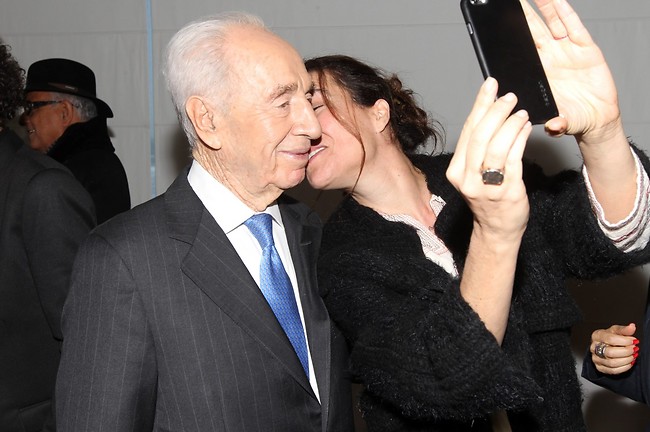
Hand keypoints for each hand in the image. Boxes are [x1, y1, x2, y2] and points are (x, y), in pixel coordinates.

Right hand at [447, 77, 530, 241]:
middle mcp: (467, 178)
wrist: (497, 230)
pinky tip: (526, 128)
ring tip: (520, 112)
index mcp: (456, 170)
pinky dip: (521, 139)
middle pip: (480, 136)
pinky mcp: (508, 191)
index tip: (490, 86)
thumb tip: (491, 111)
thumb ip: (479, 147)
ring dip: (510, 124)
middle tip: (509, 96)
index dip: (479, 105)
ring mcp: (487, 186)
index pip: (468, 131)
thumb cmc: (488, 198)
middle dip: (496, 111)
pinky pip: (514, 158)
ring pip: (497, 146)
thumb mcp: (474, 172)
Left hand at [522, 0, 622, 143]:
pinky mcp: (584, 48)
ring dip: (540, 9)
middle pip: (530, 33)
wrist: (597, 118)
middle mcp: (549, 59)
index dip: (508, 40)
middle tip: (508, 3)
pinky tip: (556, 1)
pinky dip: (565, 13)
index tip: (495, 27)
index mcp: (536, 74)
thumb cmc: (572, 118)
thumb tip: (553, 125)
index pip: (517, 53)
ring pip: (549, 24)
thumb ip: (556, 122)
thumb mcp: (561, 122)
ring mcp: (566, 51)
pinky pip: (573, 26)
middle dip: (519, 17)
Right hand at [590, 323, 639, 374]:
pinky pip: (613, 371)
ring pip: (612, 363)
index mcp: (597, 336)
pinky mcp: (600, 368)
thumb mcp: (616, 331)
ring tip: (633, 356)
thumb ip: (624, 330)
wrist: (603, 346)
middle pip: (610, 352)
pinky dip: (624, 368)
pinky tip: (629, 363)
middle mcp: (594, 347)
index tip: (633, 341)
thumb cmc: (609, 337)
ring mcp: (596, 358)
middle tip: (634, 349)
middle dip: (625, 351)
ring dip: (626, 360)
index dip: (624, 341)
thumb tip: (632, 327)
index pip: (610, 339)